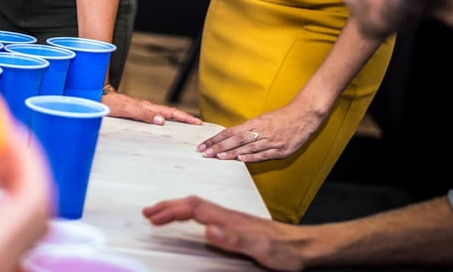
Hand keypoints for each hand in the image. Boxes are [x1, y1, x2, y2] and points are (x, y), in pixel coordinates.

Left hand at [102, 90, 201, 125]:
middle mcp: (146, 107)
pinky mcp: (135, 111)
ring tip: (186, 124)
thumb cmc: (108, 103)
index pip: (169, 112)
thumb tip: (162, 121)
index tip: (196, 122)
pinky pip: (154, 116)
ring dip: (175, 119)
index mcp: (147, 106)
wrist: (96, 97)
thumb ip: (143, 114)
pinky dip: (163, 119)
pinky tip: (164, 124)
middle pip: (169, 112)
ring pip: (162, 114)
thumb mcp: (126, 110)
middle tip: (197, 123)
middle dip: (184, 118)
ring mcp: (141, 109)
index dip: (184, 117)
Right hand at [143, 196, 303, 270]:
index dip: (171, 210)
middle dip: (168, 206)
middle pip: (192, 204)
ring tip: (162, 214)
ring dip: (177, 209)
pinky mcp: (236, 225)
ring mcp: (232, 218)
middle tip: (148, 213)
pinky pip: (206, 214)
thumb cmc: (284, 249)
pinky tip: (191, 221)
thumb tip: (206, 228)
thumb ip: (232, 238)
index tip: (153, 216)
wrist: (305, 246)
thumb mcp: (258, 248)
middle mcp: (228, 214)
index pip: (193, 208)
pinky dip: (190, 215)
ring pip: (198, 207)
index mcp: (229, 218)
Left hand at [196, 103, 321, 161]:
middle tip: (205, 153)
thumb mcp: (263, 120)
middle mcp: (262, 131)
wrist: (305, 115)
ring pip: (248, 148)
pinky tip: (241, 160)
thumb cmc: (282, 117)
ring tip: (218, 157)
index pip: (231, 132)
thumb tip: (232, 139)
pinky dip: (252, 157)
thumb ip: (249, 130)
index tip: (205, 144)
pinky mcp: (282, 150)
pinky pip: (264, 155)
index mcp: (255, 123)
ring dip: (232, 153)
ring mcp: (271, 141)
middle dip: (219, 147)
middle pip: (236, 140)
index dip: (217, 139)